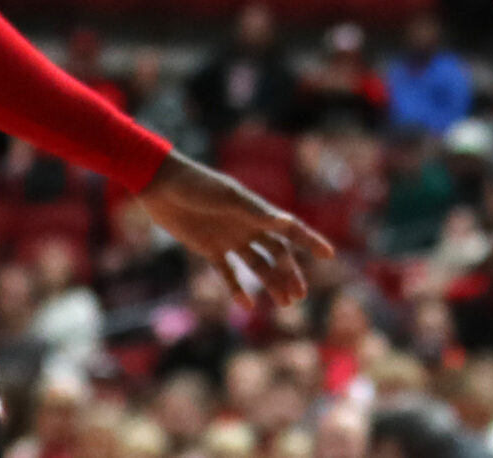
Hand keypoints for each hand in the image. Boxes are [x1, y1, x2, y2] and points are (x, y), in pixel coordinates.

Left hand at [136, 152, 334, 307]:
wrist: (162, 186)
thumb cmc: (198, 186)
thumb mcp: (228, 198)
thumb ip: (255, 212)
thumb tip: (285, 222)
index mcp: (258, 212)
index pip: (291, 230)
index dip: (310, 242)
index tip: (329, 255)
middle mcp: (248, 226)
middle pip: (276, 254)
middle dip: (290, 274)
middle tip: (299, 296)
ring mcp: (229, 238)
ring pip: (257, 265)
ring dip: (270, 283)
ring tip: (285, 303)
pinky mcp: (208, 248)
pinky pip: (226, 272)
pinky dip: (236, 289)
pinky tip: (247, 306)